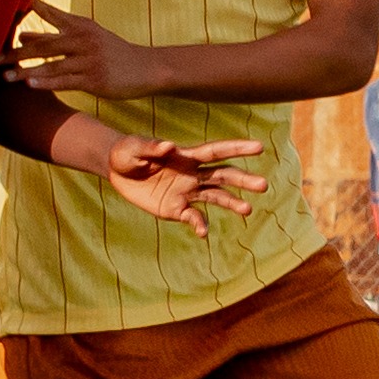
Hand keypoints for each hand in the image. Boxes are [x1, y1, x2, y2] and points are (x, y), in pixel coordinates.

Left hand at [6, 2, 166, 102]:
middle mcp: (83, 39)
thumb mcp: (87, 36)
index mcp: (79, 26)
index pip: (49, 13)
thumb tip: (21, 35)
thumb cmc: (111, 52)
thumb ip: (54, 34)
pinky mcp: (94, 79)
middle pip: (45, 44)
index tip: (5, 6)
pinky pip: (66, 80)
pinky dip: (47, 82)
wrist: (146, 68)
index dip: (27, 9)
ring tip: (7, 77)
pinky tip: (31, 85)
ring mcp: (89, 59)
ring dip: (27, 71)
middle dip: (18, 52)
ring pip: (52, 64)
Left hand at [104, 136, 274, 237]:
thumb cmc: (126, 153)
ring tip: (247, 210)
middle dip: (243, 180)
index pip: (216, 152)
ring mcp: (186, 192)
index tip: (259, 147)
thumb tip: (170, 146)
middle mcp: (192, 174)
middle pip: (223, 176)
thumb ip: (151, 148)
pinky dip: (199, 224)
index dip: (237, 148)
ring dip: (232, 203)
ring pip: (216, 197)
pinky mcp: (176, 209)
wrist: (116, 171)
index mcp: (186, 156)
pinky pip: (193, 217)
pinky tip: (203, 233)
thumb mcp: (133, 148)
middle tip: (263, 185)